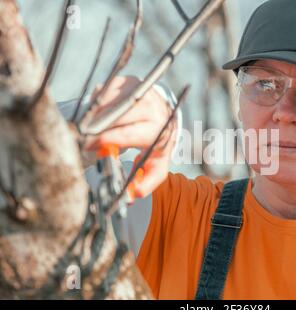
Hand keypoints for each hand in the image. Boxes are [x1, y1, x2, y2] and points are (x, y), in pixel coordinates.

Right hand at [83, 76, 176, 197]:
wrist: (165, 117)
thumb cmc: (158, 144)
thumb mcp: (158, 165)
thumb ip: (147, 182)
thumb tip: (133, 194)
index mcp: (159, 130)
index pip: (130, 133)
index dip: (107, 140)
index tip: (91, 146)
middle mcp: (153, 108)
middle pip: (118, 116)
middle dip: (98, 128)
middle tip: (84, 138)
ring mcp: (141, 92)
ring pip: (110, 102)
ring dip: (96, 116)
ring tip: (87, 128)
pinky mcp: (130, 82)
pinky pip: (106, 90)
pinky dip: (97, 103)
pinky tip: (96, 115)